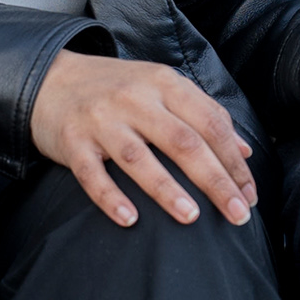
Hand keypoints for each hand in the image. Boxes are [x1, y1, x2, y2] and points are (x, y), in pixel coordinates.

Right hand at [31, 52, 259, 227]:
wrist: (50, 79)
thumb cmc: (116, 89)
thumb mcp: (162, 88)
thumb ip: (204, 114)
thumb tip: (244, 151)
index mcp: (164, 83)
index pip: (210, 123)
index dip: (233, 161)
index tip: (250, 194)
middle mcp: (134, 98)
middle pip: (183, 142)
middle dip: (215, 180)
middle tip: (238, 214)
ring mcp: (101, 120)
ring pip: (139, 157)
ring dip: (167, 189)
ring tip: (192, 217)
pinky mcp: (72, 142)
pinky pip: (92, 174)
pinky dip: (111, 197)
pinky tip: (130, 220)